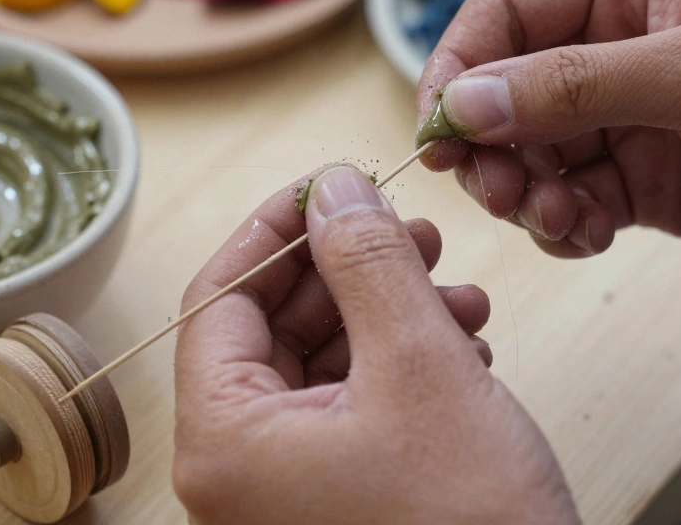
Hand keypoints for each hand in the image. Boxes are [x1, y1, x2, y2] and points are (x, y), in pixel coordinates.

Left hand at [173, 165, 579, 524]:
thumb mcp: (420, 366)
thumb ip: (369, 264)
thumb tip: (333, 189)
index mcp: (224, 443)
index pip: (218, 299)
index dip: (276, 231)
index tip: (329, 187)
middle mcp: (239, 473)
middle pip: (273, 330)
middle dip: (350, 273)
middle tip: (412, 233)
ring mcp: (286, 494)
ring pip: (323, 366)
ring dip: (389, 317)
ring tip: (457, 295)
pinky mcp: (336, 504)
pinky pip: (352, 411)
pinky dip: (403, 368)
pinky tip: (462, 347)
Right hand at [418, 0, 680, 262]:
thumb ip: (572, 87)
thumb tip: (462, 101)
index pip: (507, 13)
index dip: (458, 66)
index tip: (437, 129)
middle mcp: (620, 44)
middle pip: (507, 90)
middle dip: (493, 145)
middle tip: (500, 189)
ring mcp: (633, 115)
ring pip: (533, 153)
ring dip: (528, 193)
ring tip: (560, 219)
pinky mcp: (648, 179)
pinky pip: (574, 201)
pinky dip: (565, 225)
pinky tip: (589, 235)